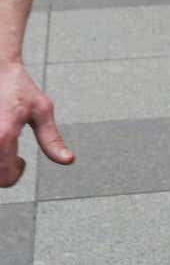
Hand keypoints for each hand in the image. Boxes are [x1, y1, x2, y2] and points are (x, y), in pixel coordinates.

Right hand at [0, 61, 72, 188]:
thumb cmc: (17, 87)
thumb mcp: (42, 110)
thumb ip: (52, 140)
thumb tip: (67, 160)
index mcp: (3, 137)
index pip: (6, 178)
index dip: (17, 173)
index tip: (21, 160)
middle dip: (2, 170)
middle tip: (11, 155)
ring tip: (2, 142)